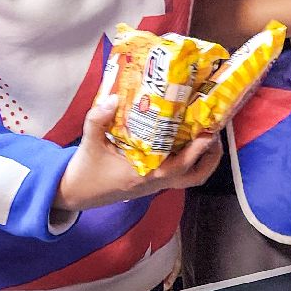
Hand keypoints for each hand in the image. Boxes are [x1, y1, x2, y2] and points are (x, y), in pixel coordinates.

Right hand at [57, 94, 224, 212]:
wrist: (75, 193)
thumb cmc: (85, 170)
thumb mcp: (89, 142)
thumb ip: (98, 118)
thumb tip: (114, 97)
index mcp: (144, 174)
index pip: (178, 166)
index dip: (197, 150)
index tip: (210, 132)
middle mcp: (154, 182)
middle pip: (194, 176)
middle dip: (210, 157)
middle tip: (215, 132)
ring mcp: (154, 185)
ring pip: (189, 178)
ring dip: (203, 160)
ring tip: (207, 136)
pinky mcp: (151, 183)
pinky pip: (178, 175)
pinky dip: (189, 161)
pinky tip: (185, 140)